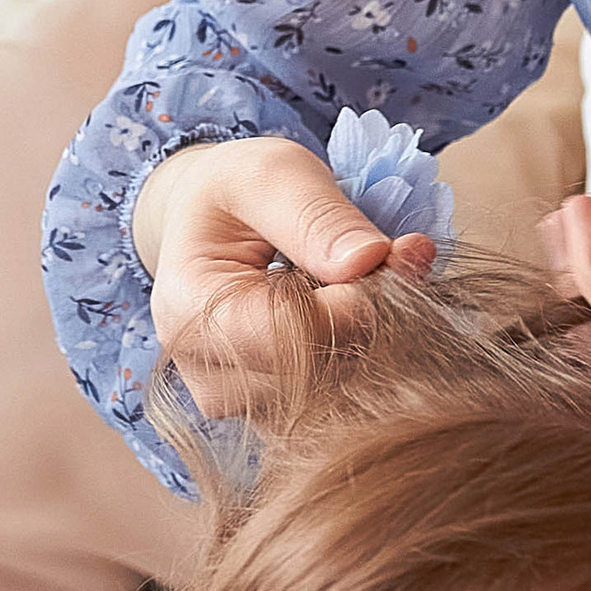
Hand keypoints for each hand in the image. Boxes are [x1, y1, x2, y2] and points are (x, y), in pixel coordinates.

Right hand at [132, 136, 438, 413]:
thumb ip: (318, 216)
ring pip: (344, 392)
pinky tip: (356, 311)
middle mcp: (208, 377)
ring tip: (370, 278)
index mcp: (188, 313)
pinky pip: (345, 399)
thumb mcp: (272, 173)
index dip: (360, 301)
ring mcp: (243, 406)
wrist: (210, 225)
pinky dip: (369, 353)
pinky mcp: (277, 416)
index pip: (294, 335)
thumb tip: (371, 260)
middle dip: (379, 314)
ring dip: (380, 335)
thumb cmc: (237, 192)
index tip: (398, 251)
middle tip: (402, 256)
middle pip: (324, 371)